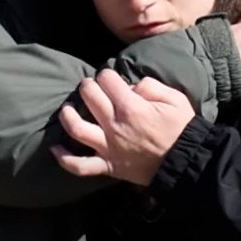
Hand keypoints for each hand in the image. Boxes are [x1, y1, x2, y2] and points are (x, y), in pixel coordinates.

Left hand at [52, 71, 194, 185]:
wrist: (186, 162)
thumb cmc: (182, 129)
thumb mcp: (174, 98)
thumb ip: (150, 86)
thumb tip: (131, 86)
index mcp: (131, 107)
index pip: (107, 80)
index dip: (107, 75)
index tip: (111, 78)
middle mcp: (114, 125)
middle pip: (89, 97)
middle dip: (87, 86)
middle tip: (90, 86)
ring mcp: (108, 147)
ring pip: (76, 128)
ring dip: (67, 114)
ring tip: (67, 107)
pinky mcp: (108, 166)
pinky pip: (80, 165)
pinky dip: (64, 158)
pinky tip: (55, 148)